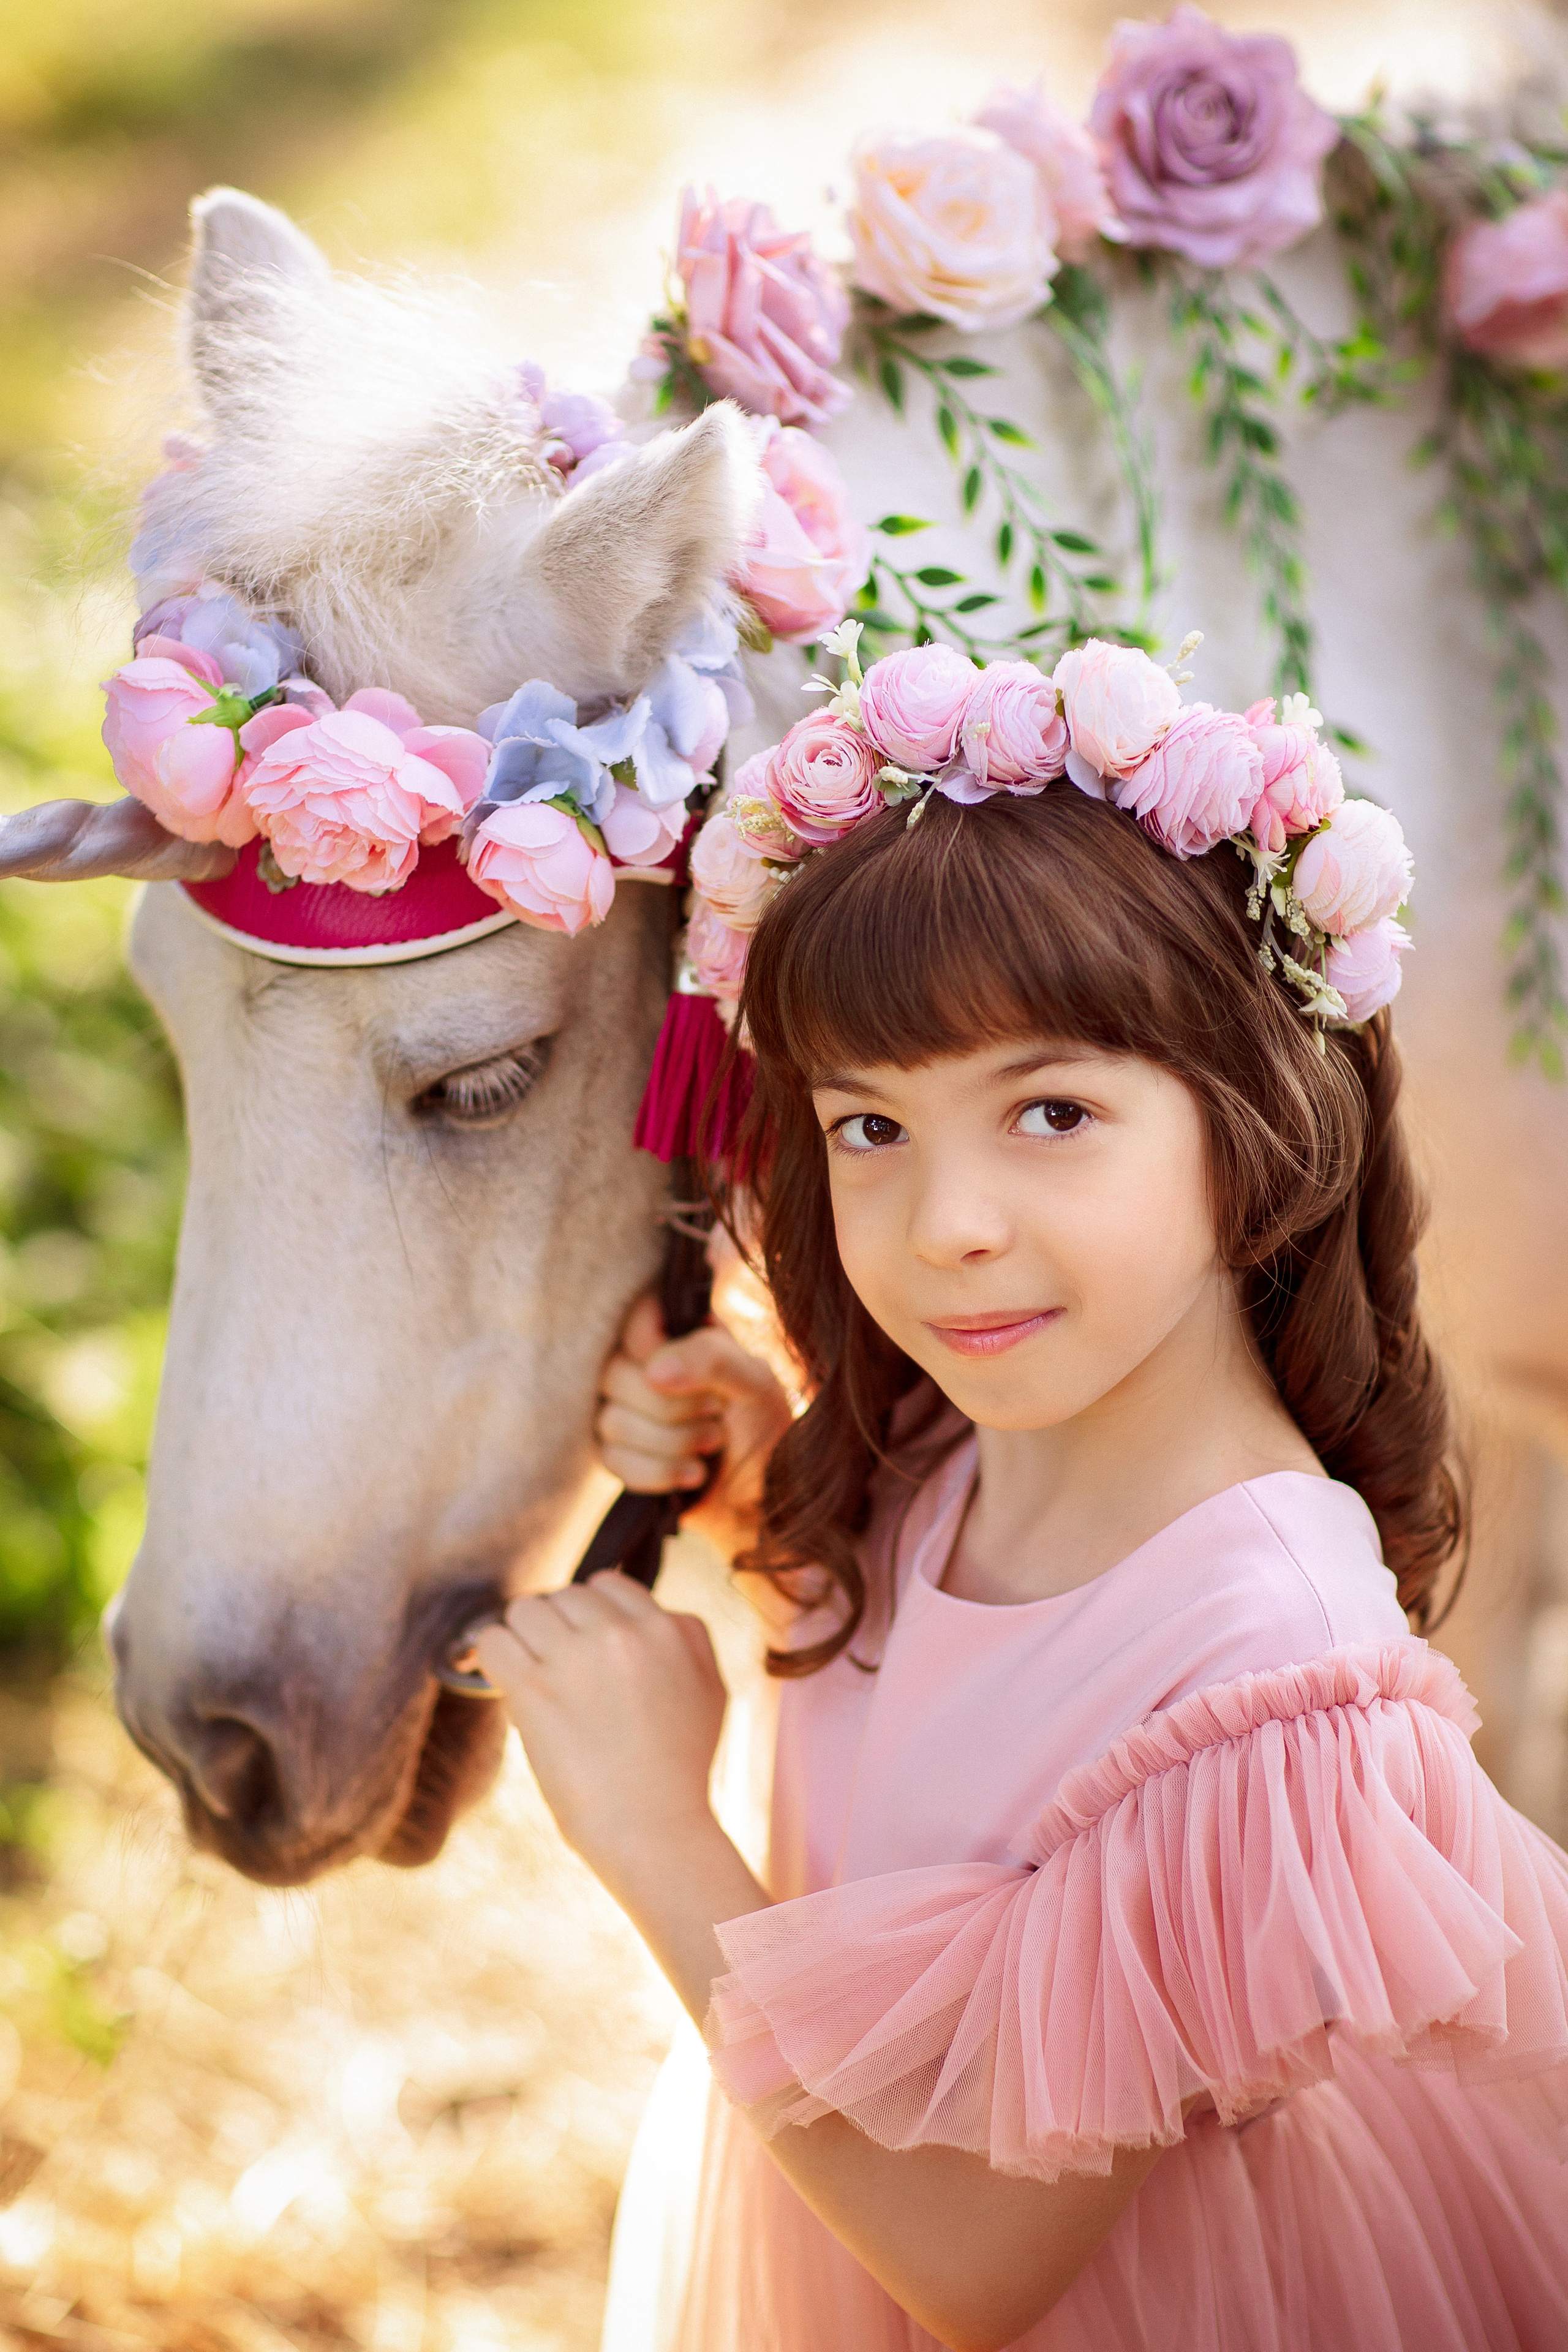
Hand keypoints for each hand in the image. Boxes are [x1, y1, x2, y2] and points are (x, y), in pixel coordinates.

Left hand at [475, 1571, 727, 1901]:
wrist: (654, 1831)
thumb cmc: (680, 1770)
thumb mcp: (712, 1690)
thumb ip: (688, 1639)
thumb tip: (658, 1612)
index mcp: (669, 1629)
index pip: (607, 1585)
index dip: (589, 1616)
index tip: (584, 1649)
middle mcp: (623, 1633)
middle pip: (563, 1595)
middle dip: (555, 1632)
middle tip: (559, 1676)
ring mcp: (577, 1658)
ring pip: (524, 1610)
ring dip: (522, 1642)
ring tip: (533, 1681)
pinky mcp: (536, 1689)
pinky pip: (492, 1641)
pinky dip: (492, 1661)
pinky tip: (508, 1688)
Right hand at [595, 1294, 793, 1557]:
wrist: (768, 1497)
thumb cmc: (768, 1430)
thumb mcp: (756, 1384)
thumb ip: (713, 1360)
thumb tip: (653, 1370)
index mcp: (677, 1333)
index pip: (634, 1318)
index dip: (657, 1348)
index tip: (701, 1377)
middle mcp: (643, 1366)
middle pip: (613, 1374)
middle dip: (672, 1407)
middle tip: (717, 1414)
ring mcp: (626, 1411)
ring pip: (610, 1421)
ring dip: (671, 1442)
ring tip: (713, 1444)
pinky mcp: (620, 1455)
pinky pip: (610, 1459)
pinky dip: (658, 1472)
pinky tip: (694, 1474)